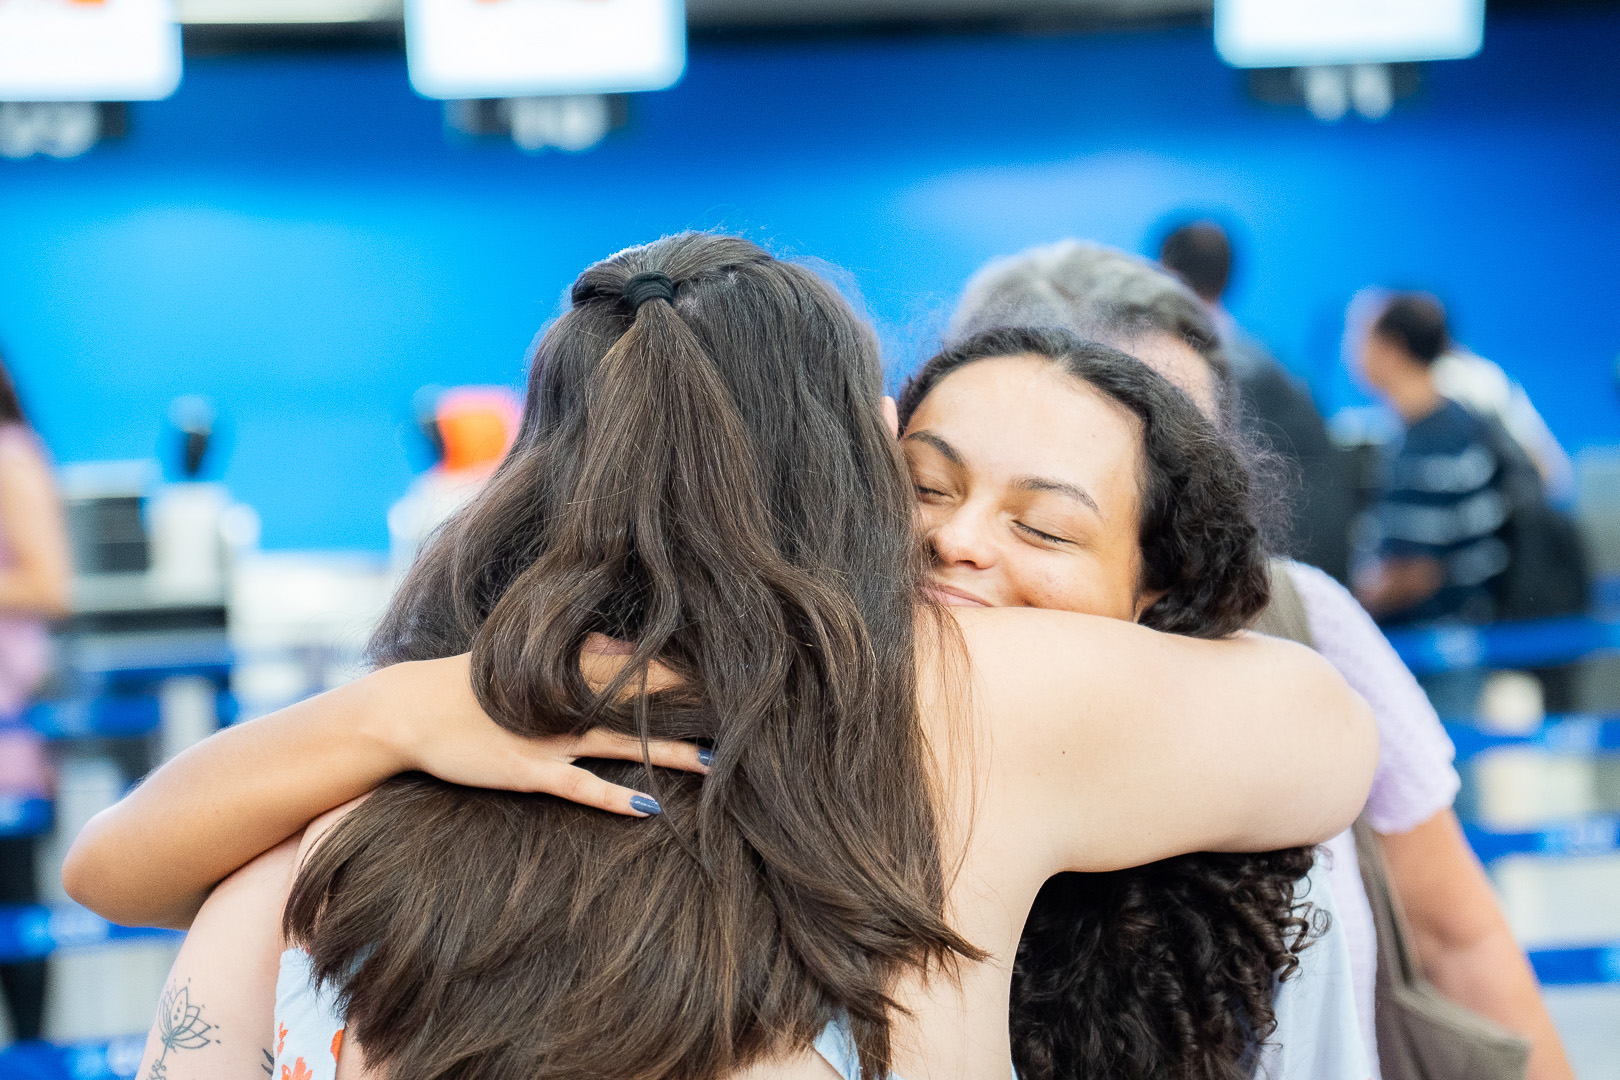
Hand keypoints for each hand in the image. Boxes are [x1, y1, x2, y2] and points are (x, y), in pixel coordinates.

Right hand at [372, 655, 707, 816]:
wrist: (406, 709)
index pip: (637, 665)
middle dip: (691, 707)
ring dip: (669, 752)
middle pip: (641, 701)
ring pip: (622, 743)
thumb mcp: (522, 660)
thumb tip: (622, 644)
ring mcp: (547, 737)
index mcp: (564, 669)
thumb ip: (574, 653)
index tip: (730, 672)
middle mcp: (563, 700)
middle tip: (746, 711)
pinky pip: (579, 786)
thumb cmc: (467, 685)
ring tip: (716, 762)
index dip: (683, 671)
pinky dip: (613, 796)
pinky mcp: (527, 771)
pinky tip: (649, 806)